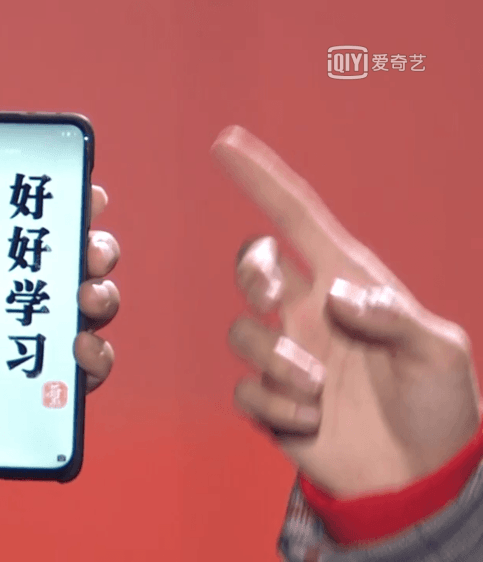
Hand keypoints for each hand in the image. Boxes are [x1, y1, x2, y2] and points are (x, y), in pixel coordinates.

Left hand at [0, 180, 120, 528]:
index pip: (19, 230)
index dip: (57, 205)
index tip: (78, 189)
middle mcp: (4, 307)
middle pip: (67, 265)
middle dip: (93, 246)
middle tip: (90, 248)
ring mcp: (24, 351)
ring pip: (86, 312)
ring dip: (102, 295)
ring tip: (88, 297)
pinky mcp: (37, 396)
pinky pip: (83, 373)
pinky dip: (96, 357)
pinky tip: (81, 349)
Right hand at [216, 126, 480, 496]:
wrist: (419, 478)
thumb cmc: (439, 407)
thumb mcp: (439, 351)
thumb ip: (391, 314)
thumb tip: (335, 294)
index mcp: (348, 285)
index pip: (298, 218)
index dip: (262, 178)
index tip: (227, 143)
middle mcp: (310, 314)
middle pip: (253, 266)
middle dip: (255, 275)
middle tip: (279, 301)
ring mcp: (288, 356)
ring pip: (242, 333)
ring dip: (278, 362)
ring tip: (321, 391)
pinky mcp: (272, 401)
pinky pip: (245, 389)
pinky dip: (275, 405)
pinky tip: (311, 420)